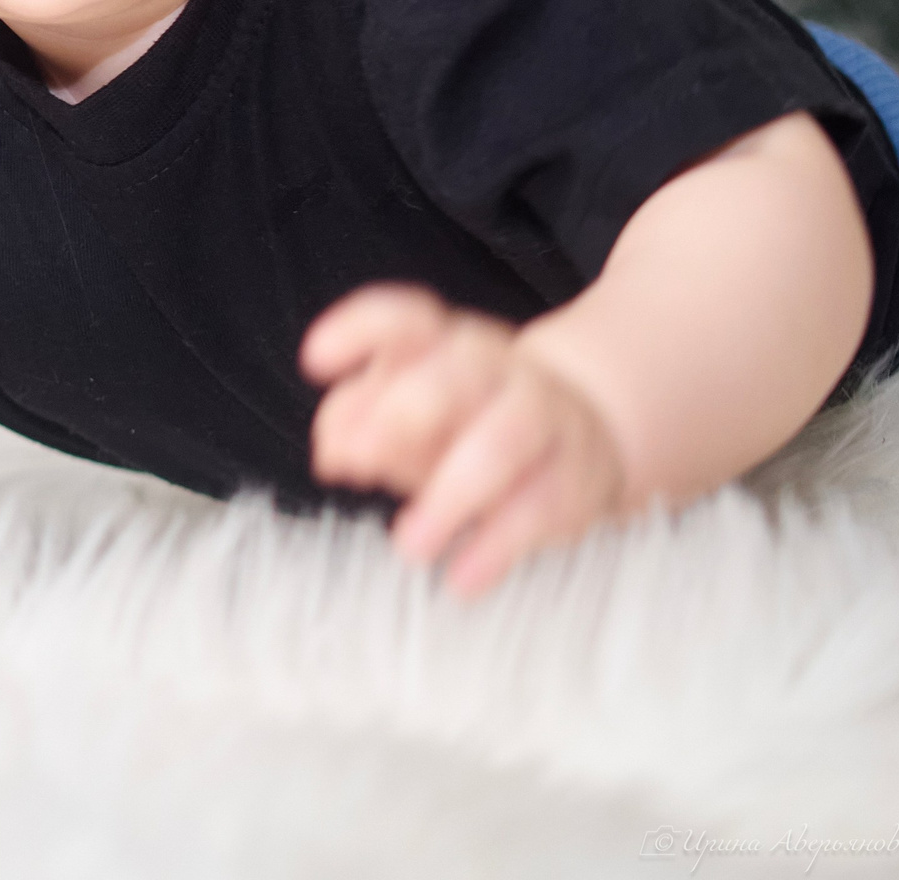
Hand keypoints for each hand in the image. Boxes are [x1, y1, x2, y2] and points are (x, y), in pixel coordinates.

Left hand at [300, 284, 628, 596]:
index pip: (402, 319)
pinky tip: (462, 580)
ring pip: (501, 443)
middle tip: (356, 465)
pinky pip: (539, 508)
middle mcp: (493, 369)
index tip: (315, 361)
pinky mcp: (575, 476)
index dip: (357, 331)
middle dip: (401, 416)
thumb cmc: (468, 420)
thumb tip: (333, 450)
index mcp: (441, 343)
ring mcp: (541, 418)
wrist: (583, 433)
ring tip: (409, 546)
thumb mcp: (406, 413)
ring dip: (450, 497)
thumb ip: (359, 421)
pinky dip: (497, 548)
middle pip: (453, 375)